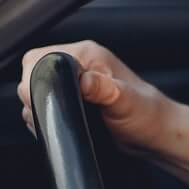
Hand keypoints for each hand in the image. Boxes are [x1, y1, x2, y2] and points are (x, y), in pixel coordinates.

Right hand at [17, 40, 172, 157]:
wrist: (155, 134)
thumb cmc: (148, 115)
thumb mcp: (126, 102)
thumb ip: (105, 90)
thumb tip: (85, 81)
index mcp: (88, 55)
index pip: (40, 57)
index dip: (34, 78)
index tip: (42, 98)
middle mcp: (79, 64)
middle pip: (33, 74)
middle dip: (35, 96)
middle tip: (53, 113)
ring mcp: (75, 82)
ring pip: (37, 90)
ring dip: (40, 108)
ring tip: (61, 121)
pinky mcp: (73, 99)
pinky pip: (46, 104)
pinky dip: (46, 116)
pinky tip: (60, 126)